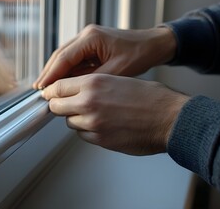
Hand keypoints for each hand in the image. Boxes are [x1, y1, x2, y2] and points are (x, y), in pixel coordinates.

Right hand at [33, 24, 175, 88]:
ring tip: (46, 88)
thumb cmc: (139, 54)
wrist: (153, 44)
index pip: (64, 58)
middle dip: (48, 73)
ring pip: (64, 56)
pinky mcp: (91, 44)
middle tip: (38, 90)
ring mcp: (87, 38)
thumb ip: (92, 80)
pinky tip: (61, 82)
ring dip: (55, 72)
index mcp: (91, 38)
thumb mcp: (116, 72)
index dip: (51, 75)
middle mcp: (86, 35)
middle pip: (59, 55)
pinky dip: (66, 70)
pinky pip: (73, 58)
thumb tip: (73, 91)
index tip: (42, 89)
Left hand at [41, 74, 188, 154]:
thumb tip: (75, 91)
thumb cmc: (151, 97)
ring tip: (95, 114)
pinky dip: (87, 131)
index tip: (50, 93)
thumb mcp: (118, 79)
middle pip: (56, 106)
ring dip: (76, 118)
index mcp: (93, 83)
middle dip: (59, 105)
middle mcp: (88, 103)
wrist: (170, 118)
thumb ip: (93, 86)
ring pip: (70, 122)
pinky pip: (83, 135)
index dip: (52, 91)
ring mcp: (93, 124)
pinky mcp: (100, 140)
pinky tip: (103, 125)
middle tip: (66, 105)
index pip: (57, 87)